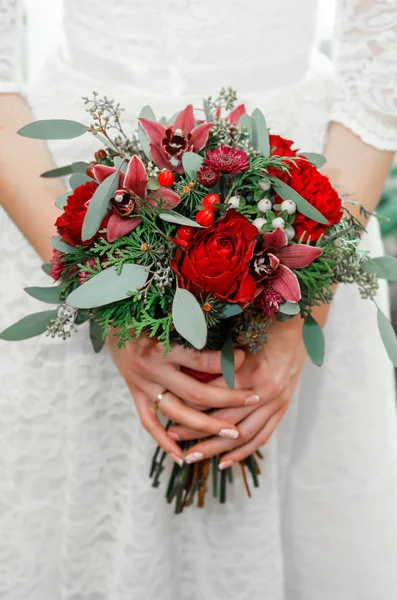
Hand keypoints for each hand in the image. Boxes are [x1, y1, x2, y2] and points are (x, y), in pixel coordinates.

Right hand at [106, 331, 258, 464]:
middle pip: (195, 393)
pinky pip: (149, 423)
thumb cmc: (147, 316)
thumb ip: (196, 329)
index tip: (245, 357)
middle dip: (227, 399)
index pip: (200, 360)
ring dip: (206, 425)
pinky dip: (164, 441)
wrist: (112, 322)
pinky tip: (181, 456)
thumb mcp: (170, 317)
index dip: (225, 361)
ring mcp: (142, 386)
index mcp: (162, 348)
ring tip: (232, 432)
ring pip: (177, 414)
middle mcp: (152, 370)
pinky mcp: (135, 395)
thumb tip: (230, 337)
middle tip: (253, 399)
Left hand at [168, 317, 305, 467]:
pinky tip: (224, 462)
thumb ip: (214, 360)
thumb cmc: (262, 329)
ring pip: (242, 434)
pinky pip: (262, 436)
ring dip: (216, 448)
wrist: (297, 330)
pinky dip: (243, 452)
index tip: (168, 412)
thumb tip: (182, 375)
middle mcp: (263, 391)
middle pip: (225, 420)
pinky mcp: (282, 409)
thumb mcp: (236, 340)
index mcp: (249, 371)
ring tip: (193, 456)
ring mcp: (275, 403)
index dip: (189, 407)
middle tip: (173, 438)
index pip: (213, 396)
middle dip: (197, 431)